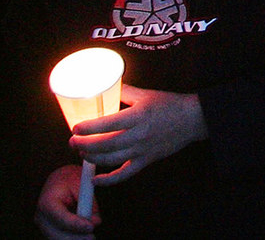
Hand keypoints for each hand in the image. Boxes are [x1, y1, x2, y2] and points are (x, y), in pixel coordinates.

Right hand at [34, 164, 98, 237]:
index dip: (76, 224)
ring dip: (75, 239)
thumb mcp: (82, 186)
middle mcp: (41, 217)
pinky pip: (60, 238)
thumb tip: (96, 222)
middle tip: (92, 237)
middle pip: (57, 234)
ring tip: (90, 237)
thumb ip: (90, 203)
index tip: (91, 227)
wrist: (59, 180)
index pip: (61, 218)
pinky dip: (72, 238)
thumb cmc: (71, 181)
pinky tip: (83, 236)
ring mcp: (43, 227)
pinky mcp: (49, 232)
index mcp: (47, 202)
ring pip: (58, 239)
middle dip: (76, 238)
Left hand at [70, 84, 207, 183]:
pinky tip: (95, 179)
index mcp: (137, 116)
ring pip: (111, 159)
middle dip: (84, 144)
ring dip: (92, 158)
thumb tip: (107, 86)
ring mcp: (141, 150)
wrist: (192, 120)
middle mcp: (138, 135)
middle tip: (72, 140)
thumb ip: (125, 91)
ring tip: (81, 152)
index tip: (75, 127)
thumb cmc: (170, 105)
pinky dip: (108, 179)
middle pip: (105, 144)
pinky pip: (124, 174)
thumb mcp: (147, 94)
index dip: (88, 127)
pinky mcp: (146, 160)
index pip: (107, 124)